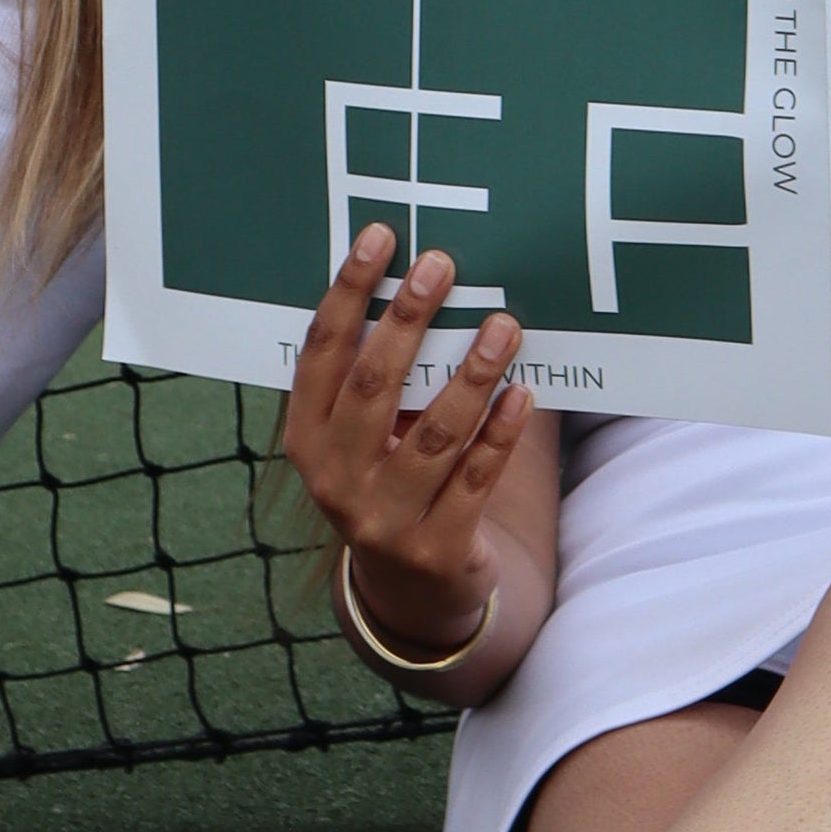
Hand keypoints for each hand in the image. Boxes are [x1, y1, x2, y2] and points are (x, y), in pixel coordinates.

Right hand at [279, 227, 528, 650]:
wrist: (410, 593)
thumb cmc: (390, 484)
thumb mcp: (363, 441)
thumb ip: (380, 382)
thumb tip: (422, 285)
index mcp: (307, 440)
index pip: (322, 354)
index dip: (348, 293)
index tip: (380, 238)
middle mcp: (335, 480)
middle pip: (373, 386)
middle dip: (407, 320)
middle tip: (441, 266)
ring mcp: (384, 519)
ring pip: (433, 434)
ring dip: (472, 374)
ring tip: (504, 325)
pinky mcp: (437, 547)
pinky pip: (475, 480)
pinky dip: (500, 434)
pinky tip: (523, 394)